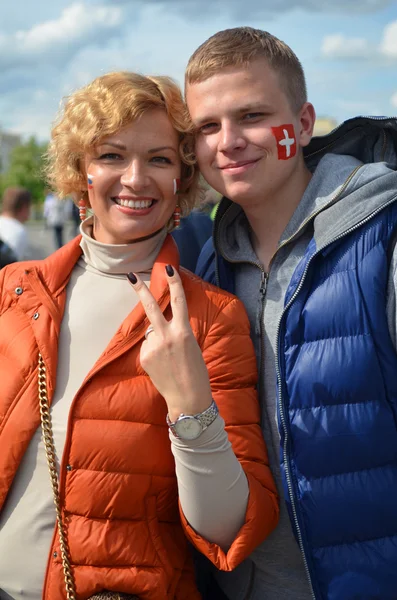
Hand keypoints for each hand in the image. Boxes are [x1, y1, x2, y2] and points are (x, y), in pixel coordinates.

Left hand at [127, 266, 212, 420]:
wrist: (188, 398)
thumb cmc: (195, 372)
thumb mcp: (192, 346)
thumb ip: (176, 332)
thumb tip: (159, 327)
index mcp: (183, 332)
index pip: (179, 301)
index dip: (174, 283)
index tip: (169, 268)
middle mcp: (167, 337)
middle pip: (151, 307)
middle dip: (140, 290)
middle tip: (131, 276)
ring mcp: (153, 347)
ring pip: (151, 333)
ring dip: (157, 339)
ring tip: (168, 358)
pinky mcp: (144, 358)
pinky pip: (147, 347)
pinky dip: (153, 352)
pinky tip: (161, 365)